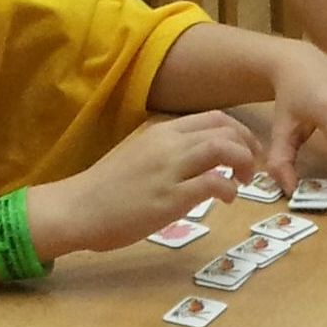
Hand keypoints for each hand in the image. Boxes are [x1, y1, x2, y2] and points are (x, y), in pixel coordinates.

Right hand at [33, 111, 262, 254]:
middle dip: (248, 146)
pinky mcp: (170, 197)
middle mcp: (167, 143)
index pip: (213, 118)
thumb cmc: (105, 189)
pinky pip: (214, 183)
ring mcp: (169, 169)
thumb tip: (194, 163)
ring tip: (242, 182)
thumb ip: (166, 153)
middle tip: (250, 168)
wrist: (77, 208)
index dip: (239, 132)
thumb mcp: (138, 156)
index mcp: (161, 130)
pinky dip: (229, 189)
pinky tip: (227, 199)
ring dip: (242, 164)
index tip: (246, 150)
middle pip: (224, 129)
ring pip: (223, 149)